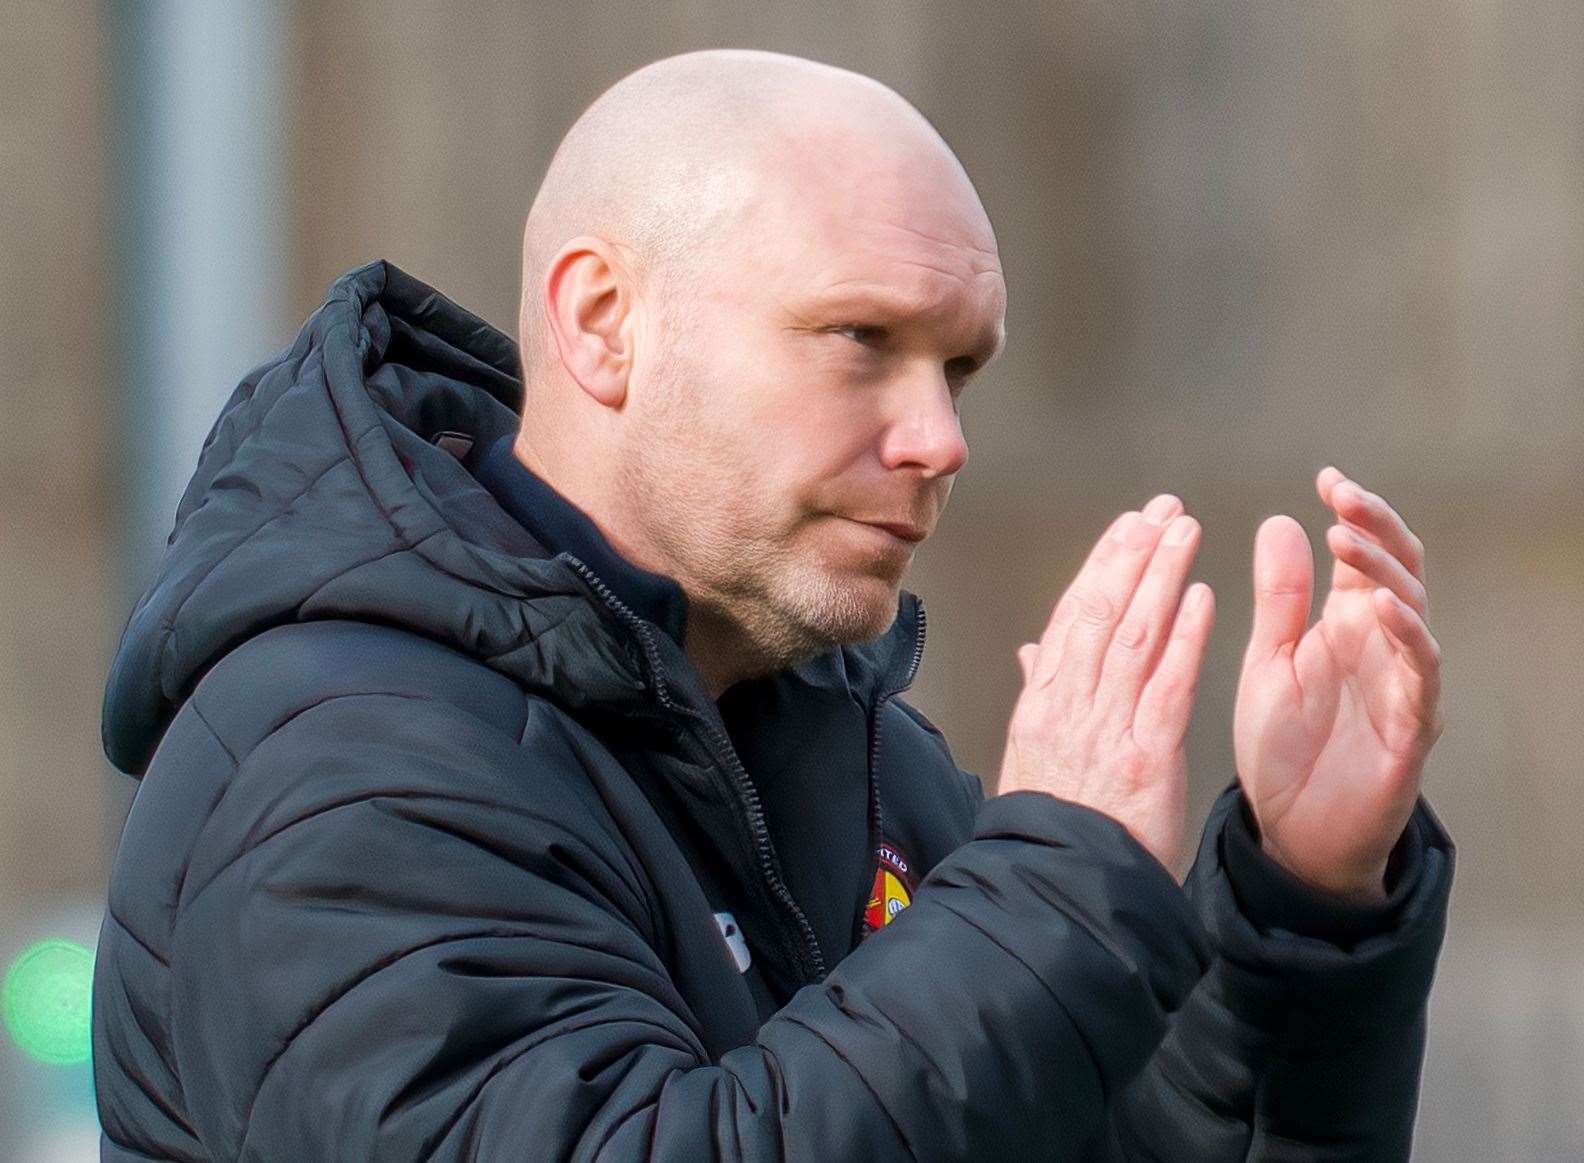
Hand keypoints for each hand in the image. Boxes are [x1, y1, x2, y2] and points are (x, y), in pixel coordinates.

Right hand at [998, 494, 1215, 872]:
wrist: (1059, 887)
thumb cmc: (1051, 826)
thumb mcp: (1030, 755)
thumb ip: (1039, 695)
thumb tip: (1034, 650)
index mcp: (1043, 702)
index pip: (1073, 616)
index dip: (1102, 565)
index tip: (1127, 526)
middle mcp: (1071, 704)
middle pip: (1102, 611)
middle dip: (1134, 553)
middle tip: (1162, 509)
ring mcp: (1106, 726)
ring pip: (1134, 634)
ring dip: (1161, 576)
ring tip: (1185, 532)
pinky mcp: (1146, 754)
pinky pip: (1166, 684)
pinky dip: (1183, 637)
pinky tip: (1201, 597)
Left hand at [1234, 467, 1443, 902]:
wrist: (1291, 833)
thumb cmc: (1284, 746)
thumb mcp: (1269, 659)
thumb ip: (1279, 597)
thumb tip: (1281, 521)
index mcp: (1345, 624)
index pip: (1362, 554)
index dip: (1354, 513)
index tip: (1327, 478)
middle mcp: (1382, 645)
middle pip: (1397, 569)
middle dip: (1375, 527)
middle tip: (1342, 495)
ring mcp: (1402, 683)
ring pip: (1414, 610)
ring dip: (1384, 571)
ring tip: (1346, 538)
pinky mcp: (1411, 726)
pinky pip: (1420, 674)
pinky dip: (1408, 637)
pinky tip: (1383, 608)